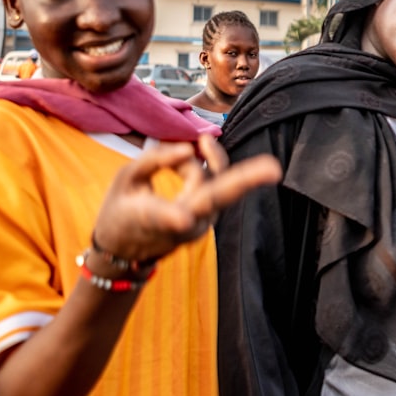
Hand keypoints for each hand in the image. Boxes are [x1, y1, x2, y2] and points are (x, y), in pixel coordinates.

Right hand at [92, 134, 280, 263]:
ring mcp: (201, 223)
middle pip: (216, 197)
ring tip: (200, 144)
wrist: (124, 251)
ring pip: (215, 179)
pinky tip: (206, 146)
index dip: (174, 218)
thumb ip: (154, 161)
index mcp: (152, 219)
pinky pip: (216, 183)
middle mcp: (183, 225)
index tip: (182, 219)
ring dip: (209, 158)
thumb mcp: (126, 180)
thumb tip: (187, 148)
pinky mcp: (209, 218)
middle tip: (273, 169)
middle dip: (244, 182)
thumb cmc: (121, 210)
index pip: (166, 218)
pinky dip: (213, 164)